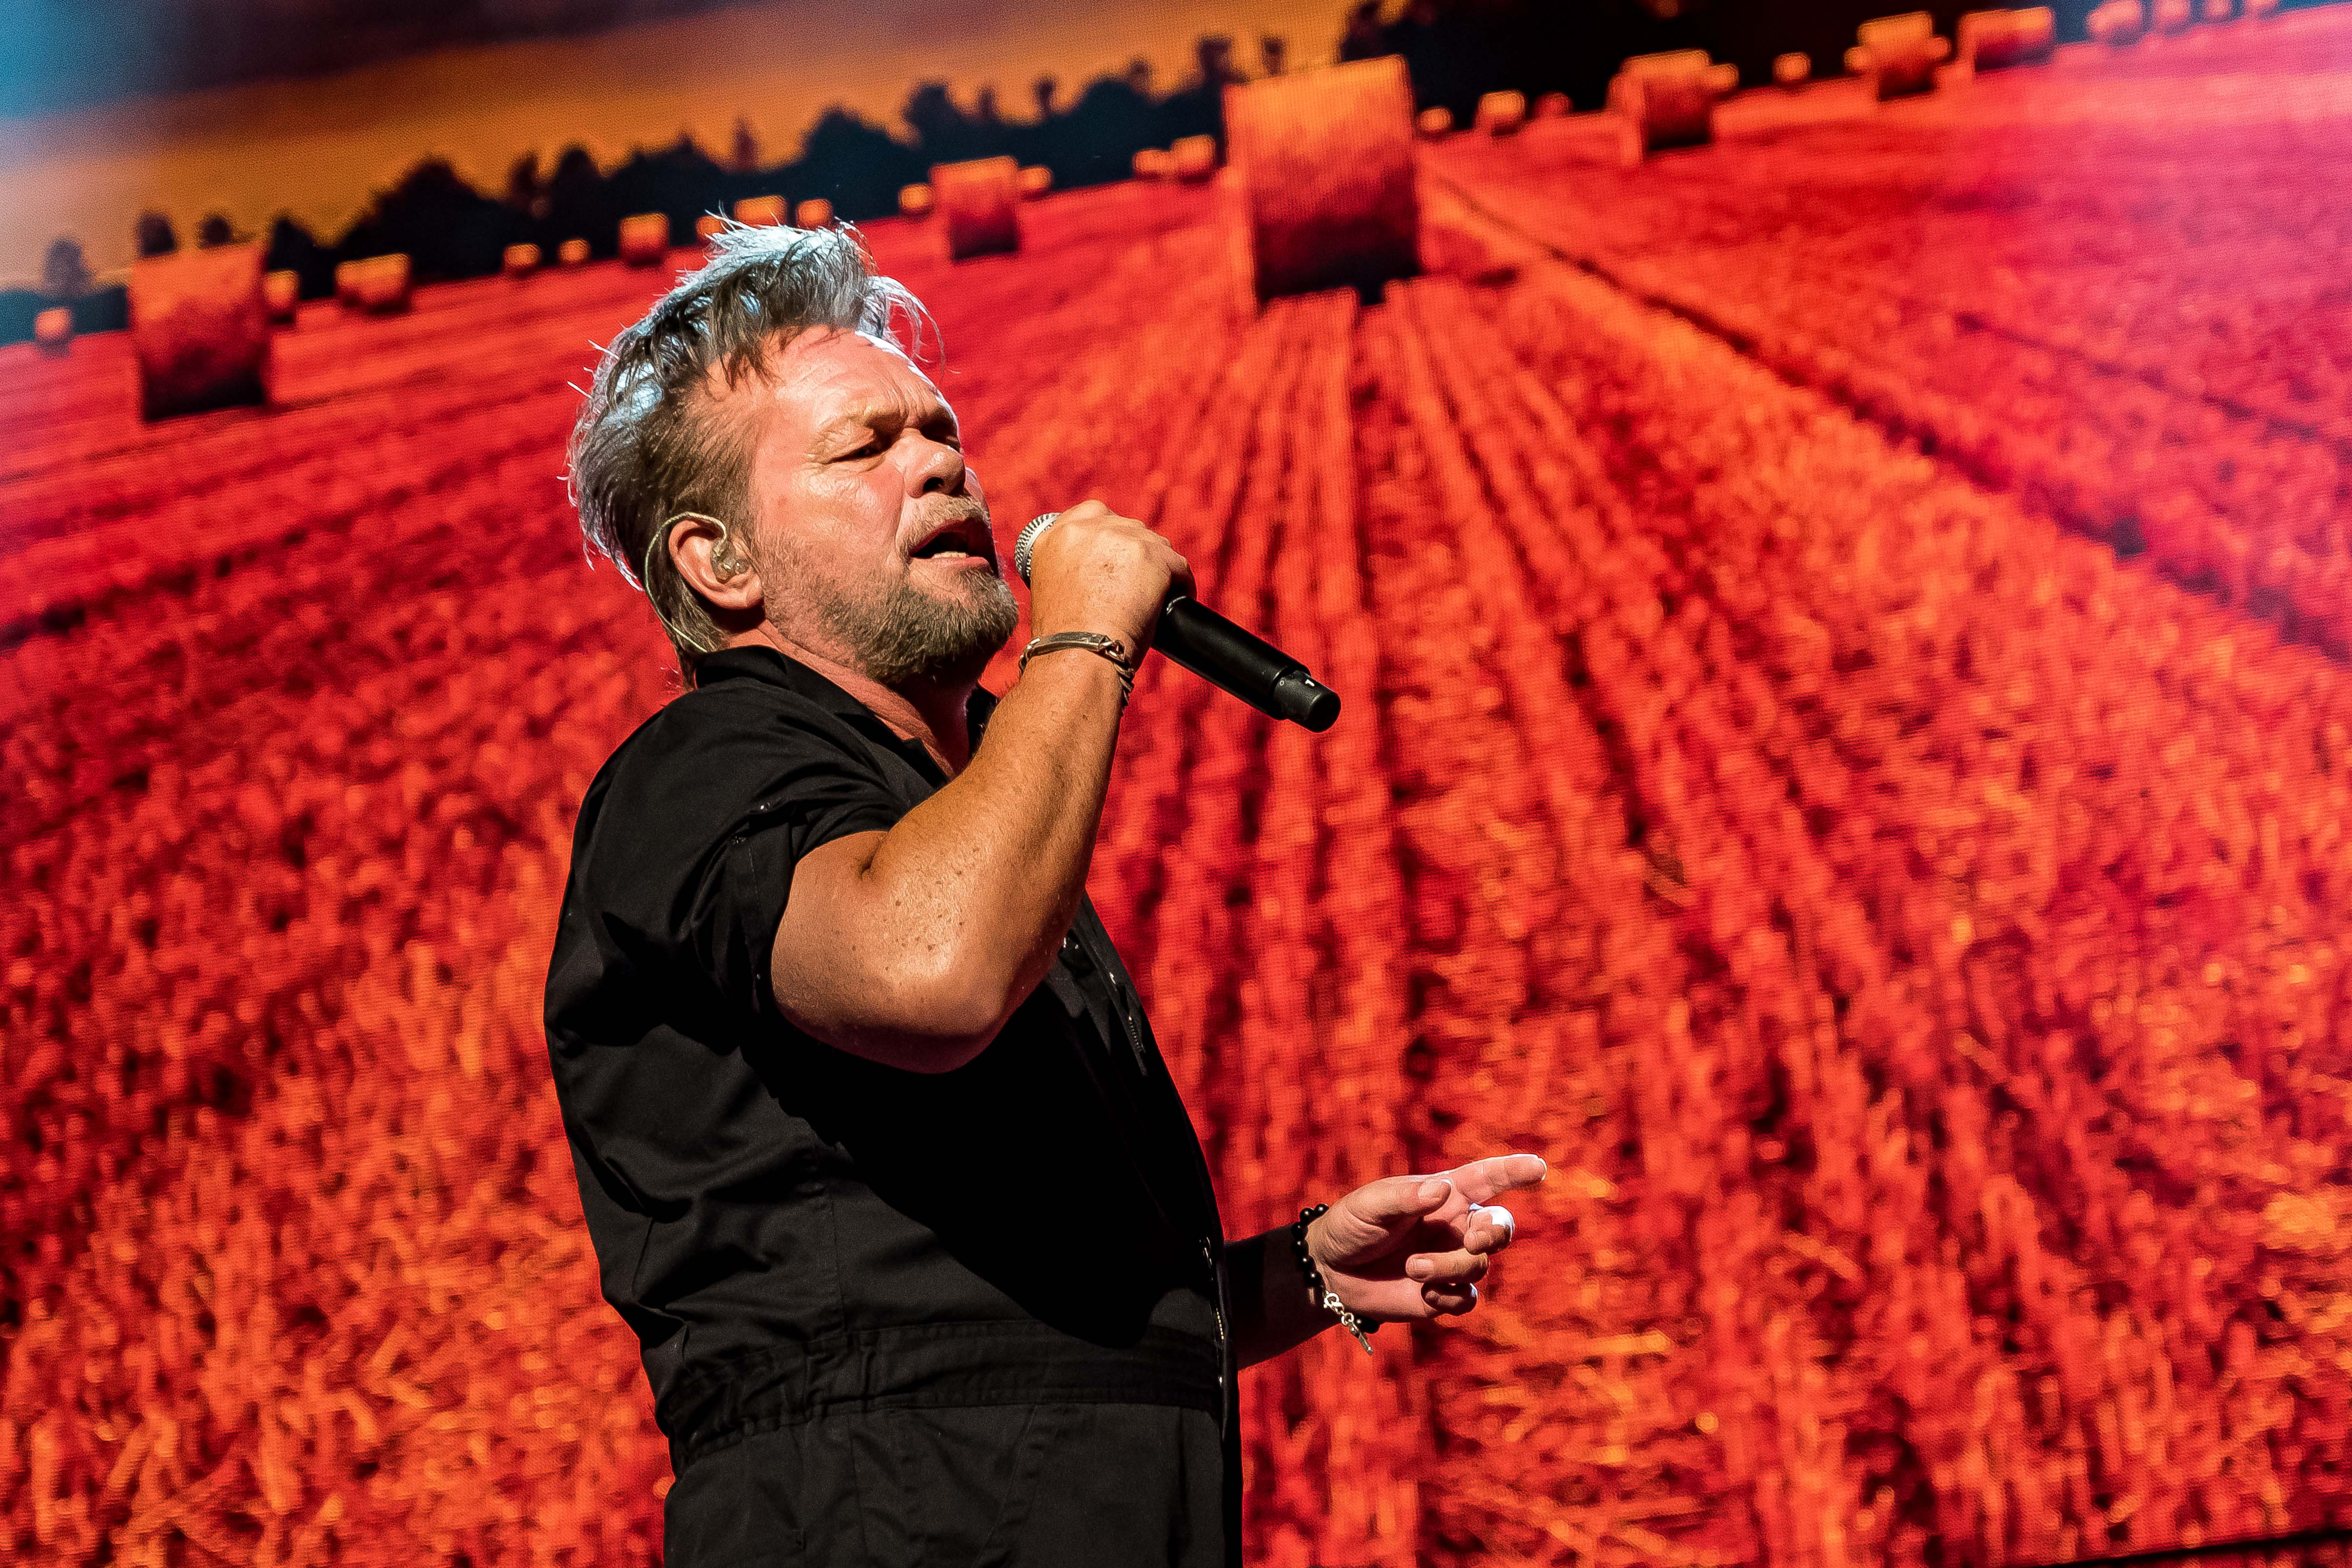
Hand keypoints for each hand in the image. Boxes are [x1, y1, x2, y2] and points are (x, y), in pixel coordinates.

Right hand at [1026, 500, 1193, 655]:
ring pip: (1155, 544)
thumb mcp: (1051, 588)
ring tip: (1157, 595)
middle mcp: (1088, 529)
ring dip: (1159, 567)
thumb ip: (1070, 565)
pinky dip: (1181, 583)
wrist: (1080, 652)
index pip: (1093, 513)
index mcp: (1058, 535)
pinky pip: (1177, 564)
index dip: (1111, 533)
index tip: (1119, 554)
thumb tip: (1097, 569)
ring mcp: (1123, 537)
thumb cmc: (1064, 637)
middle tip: (1139, 583)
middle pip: (1128, 527)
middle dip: (1136, 552)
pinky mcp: (1154, 555)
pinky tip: (1176, 600)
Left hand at [1307, 1154, 1546, 1321]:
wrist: (1330, 1271)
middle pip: (1499, 1228)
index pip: (1487, 1178)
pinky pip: (1467, 1298)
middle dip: (1495, 1234)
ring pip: (1479, 1265)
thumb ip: (1406, 1197)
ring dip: (1450, 1268)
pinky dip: (1450, 1297)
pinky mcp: (1442, 1294)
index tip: (1539, 1167)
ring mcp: (1451, 1260)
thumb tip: (1442, 1191)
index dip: (1515, 1171)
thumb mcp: (1370, 1204)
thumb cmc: (1351, 1225)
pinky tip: (1424, 1294)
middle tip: (1473, 1240)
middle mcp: (1454, 1226)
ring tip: (1413, 1268)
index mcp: (1443, 1194)